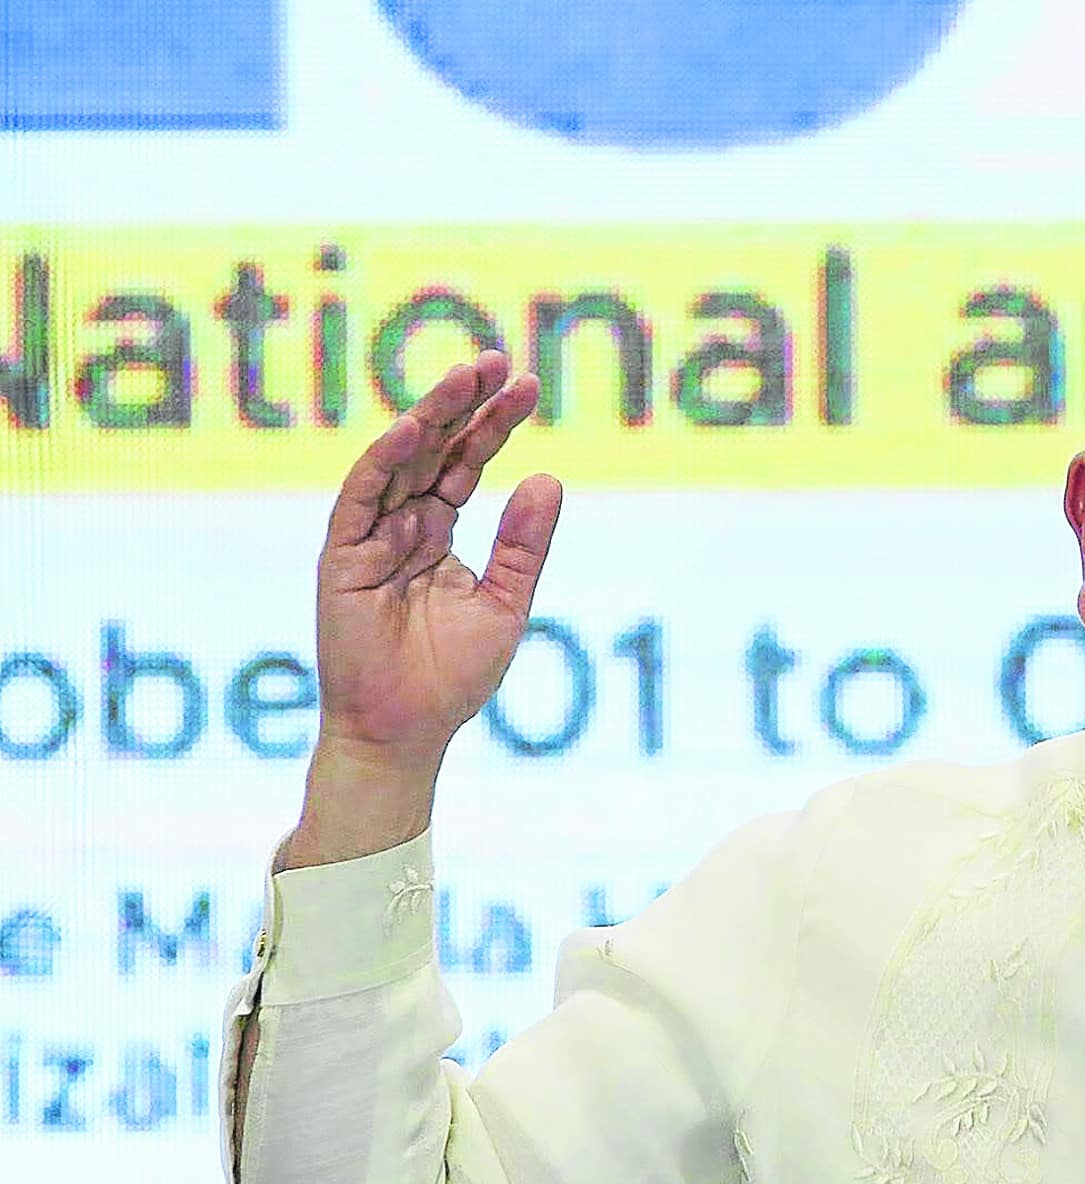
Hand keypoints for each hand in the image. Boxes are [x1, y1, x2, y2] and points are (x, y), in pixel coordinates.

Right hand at [313, 349, 558, 765]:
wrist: (406, 730)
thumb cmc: (452, 676)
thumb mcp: (505, 602)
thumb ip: (524, 545)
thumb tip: (549, 477)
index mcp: (439, 533)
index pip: (467, 463)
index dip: (494, 424)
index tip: (528, 385)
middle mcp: (403, 525)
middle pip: (435, 449)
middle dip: (464, 404)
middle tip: (499, 360)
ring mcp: (370, 537)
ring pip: (398, 462)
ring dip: (428, 416)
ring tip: (465, 376)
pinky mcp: (342, 557)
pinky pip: (360, 499)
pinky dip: (382, 462)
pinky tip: (410, 430)